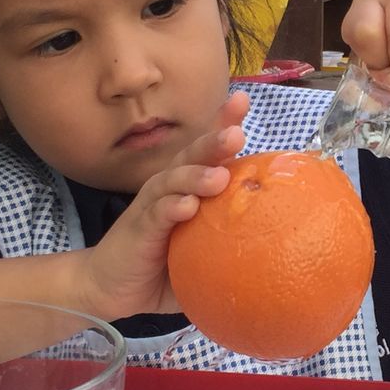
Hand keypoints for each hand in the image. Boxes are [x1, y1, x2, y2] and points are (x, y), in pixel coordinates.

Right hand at [81, 93, 247, 317]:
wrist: (110, 288)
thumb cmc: (163, 267)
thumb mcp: (204, 254)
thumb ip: (233, 246)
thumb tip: (280, 248)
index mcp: (187, 187)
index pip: (206, 151)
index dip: (222, 123)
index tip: (241, 101)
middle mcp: (169, 189)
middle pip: (191, 155)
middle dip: (213, 140)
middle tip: (237, 133)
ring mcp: (151, 207)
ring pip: (172, 180)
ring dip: (195, 174)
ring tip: (219, 176)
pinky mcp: (138, 230)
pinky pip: (155, 215)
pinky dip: (171, 208)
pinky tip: (188, 206)